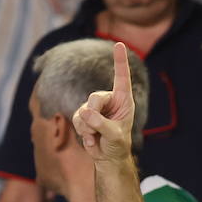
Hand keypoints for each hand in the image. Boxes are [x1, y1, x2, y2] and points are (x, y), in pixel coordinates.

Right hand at [72, 42, 136, 163]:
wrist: (108, 156)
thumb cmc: (118, 144)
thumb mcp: (115, 136)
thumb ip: (102, 124)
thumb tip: (85, 112)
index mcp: (123, 100)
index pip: (122, 78)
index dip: (120, 61)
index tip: (119, 44)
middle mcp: (109, 100)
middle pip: (95, 98)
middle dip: (94, 114)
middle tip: (97, 130)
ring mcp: (94, 107)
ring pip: (83, 110)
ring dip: (87, 127)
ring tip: (96, 137)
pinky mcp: (83, 116)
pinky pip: (77, 119)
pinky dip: (82, 132)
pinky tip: (91, 140)